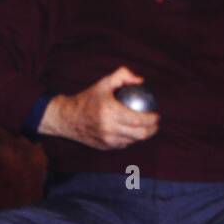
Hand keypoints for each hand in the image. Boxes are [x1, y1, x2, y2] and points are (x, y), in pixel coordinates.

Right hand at [39, 66, 158, 149]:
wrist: (67, 118)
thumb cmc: (87, 99)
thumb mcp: (103, 83)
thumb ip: (123, 76)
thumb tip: (140, 80)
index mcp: (110, 112)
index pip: (138, 120)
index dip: (151, 119)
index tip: (156, 115)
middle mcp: (109, 128)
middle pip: (139, 134)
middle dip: (151, 130)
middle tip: (155, 123)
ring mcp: (107, 140)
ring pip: (133, 141)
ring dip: (142, 135)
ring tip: (146, 128)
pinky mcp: (105, 147)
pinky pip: (123, 144)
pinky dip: (130, 139)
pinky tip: (133, 132)